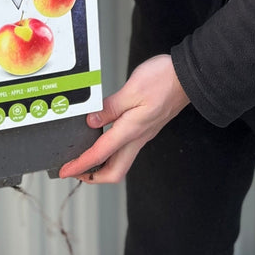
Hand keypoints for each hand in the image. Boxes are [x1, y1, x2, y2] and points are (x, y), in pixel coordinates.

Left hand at [58, 54, 189, 183]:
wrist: (188, 77)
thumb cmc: (164, 80)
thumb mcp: (132, 89)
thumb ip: (110, 107)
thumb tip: (91, 121)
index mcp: (131, 130)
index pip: (100, 155)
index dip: (80, 165)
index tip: (65, 171)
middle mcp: (138, 137)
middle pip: (114, 171)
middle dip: (93, 176)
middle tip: (76, 170)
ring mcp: (143, 134)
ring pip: (120, 161)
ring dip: (102, 165)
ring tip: (86, 158)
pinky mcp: (146, 127)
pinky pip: (126, 147)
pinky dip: (111, 150)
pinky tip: (105, 138)